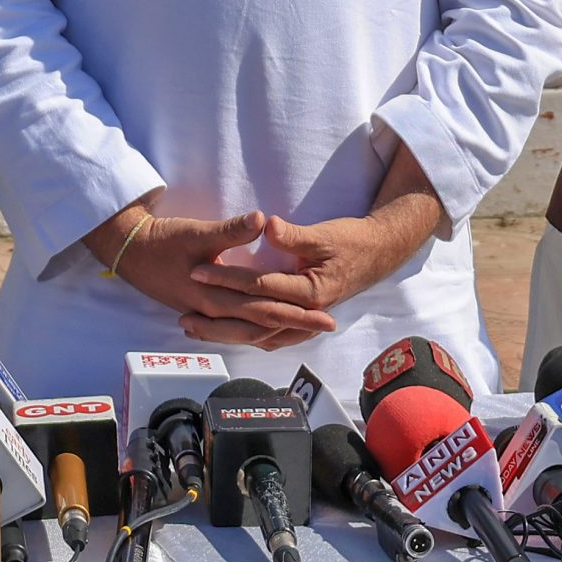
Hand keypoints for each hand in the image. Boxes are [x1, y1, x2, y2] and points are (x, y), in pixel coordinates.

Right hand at [84, 208, 339, 349]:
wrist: (130, 251)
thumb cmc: (162, 241)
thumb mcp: (197, 232)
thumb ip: (231, 230)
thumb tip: (262, 220)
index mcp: (215, 297)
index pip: (265, 310)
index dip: (297, 314)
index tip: (325, 314)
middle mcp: (212, 312)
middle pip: (262, 325)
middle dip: (296, 326)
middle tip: (328, 326)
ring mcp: (205, 313)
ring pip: (248, 331)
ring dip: (277, 330)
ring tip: (304, 330)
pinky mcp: (201, 309)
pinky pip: (234, 327)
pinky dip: (254, 330)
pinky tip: (266, 330)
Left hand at [187, 203, 435, 330]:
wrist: (378, 254)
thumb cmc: (351, 241)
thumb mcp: (324, 233)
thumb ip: (293, 234)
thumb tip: (265, 225)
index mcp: (310, 291)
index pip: (258, 286)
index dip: (226, 278)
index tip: (196, 271)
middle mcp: (306, 312)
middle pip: (253, 320)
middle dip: (217, 318)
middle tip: (183, 316)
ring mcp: (305, 320)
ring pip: (259, 334)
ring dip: (226, 334)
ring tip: (195, 329)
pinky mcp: (302, 320)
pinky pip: (270, 335)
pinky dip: (246, 336)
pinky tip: (227, 336)